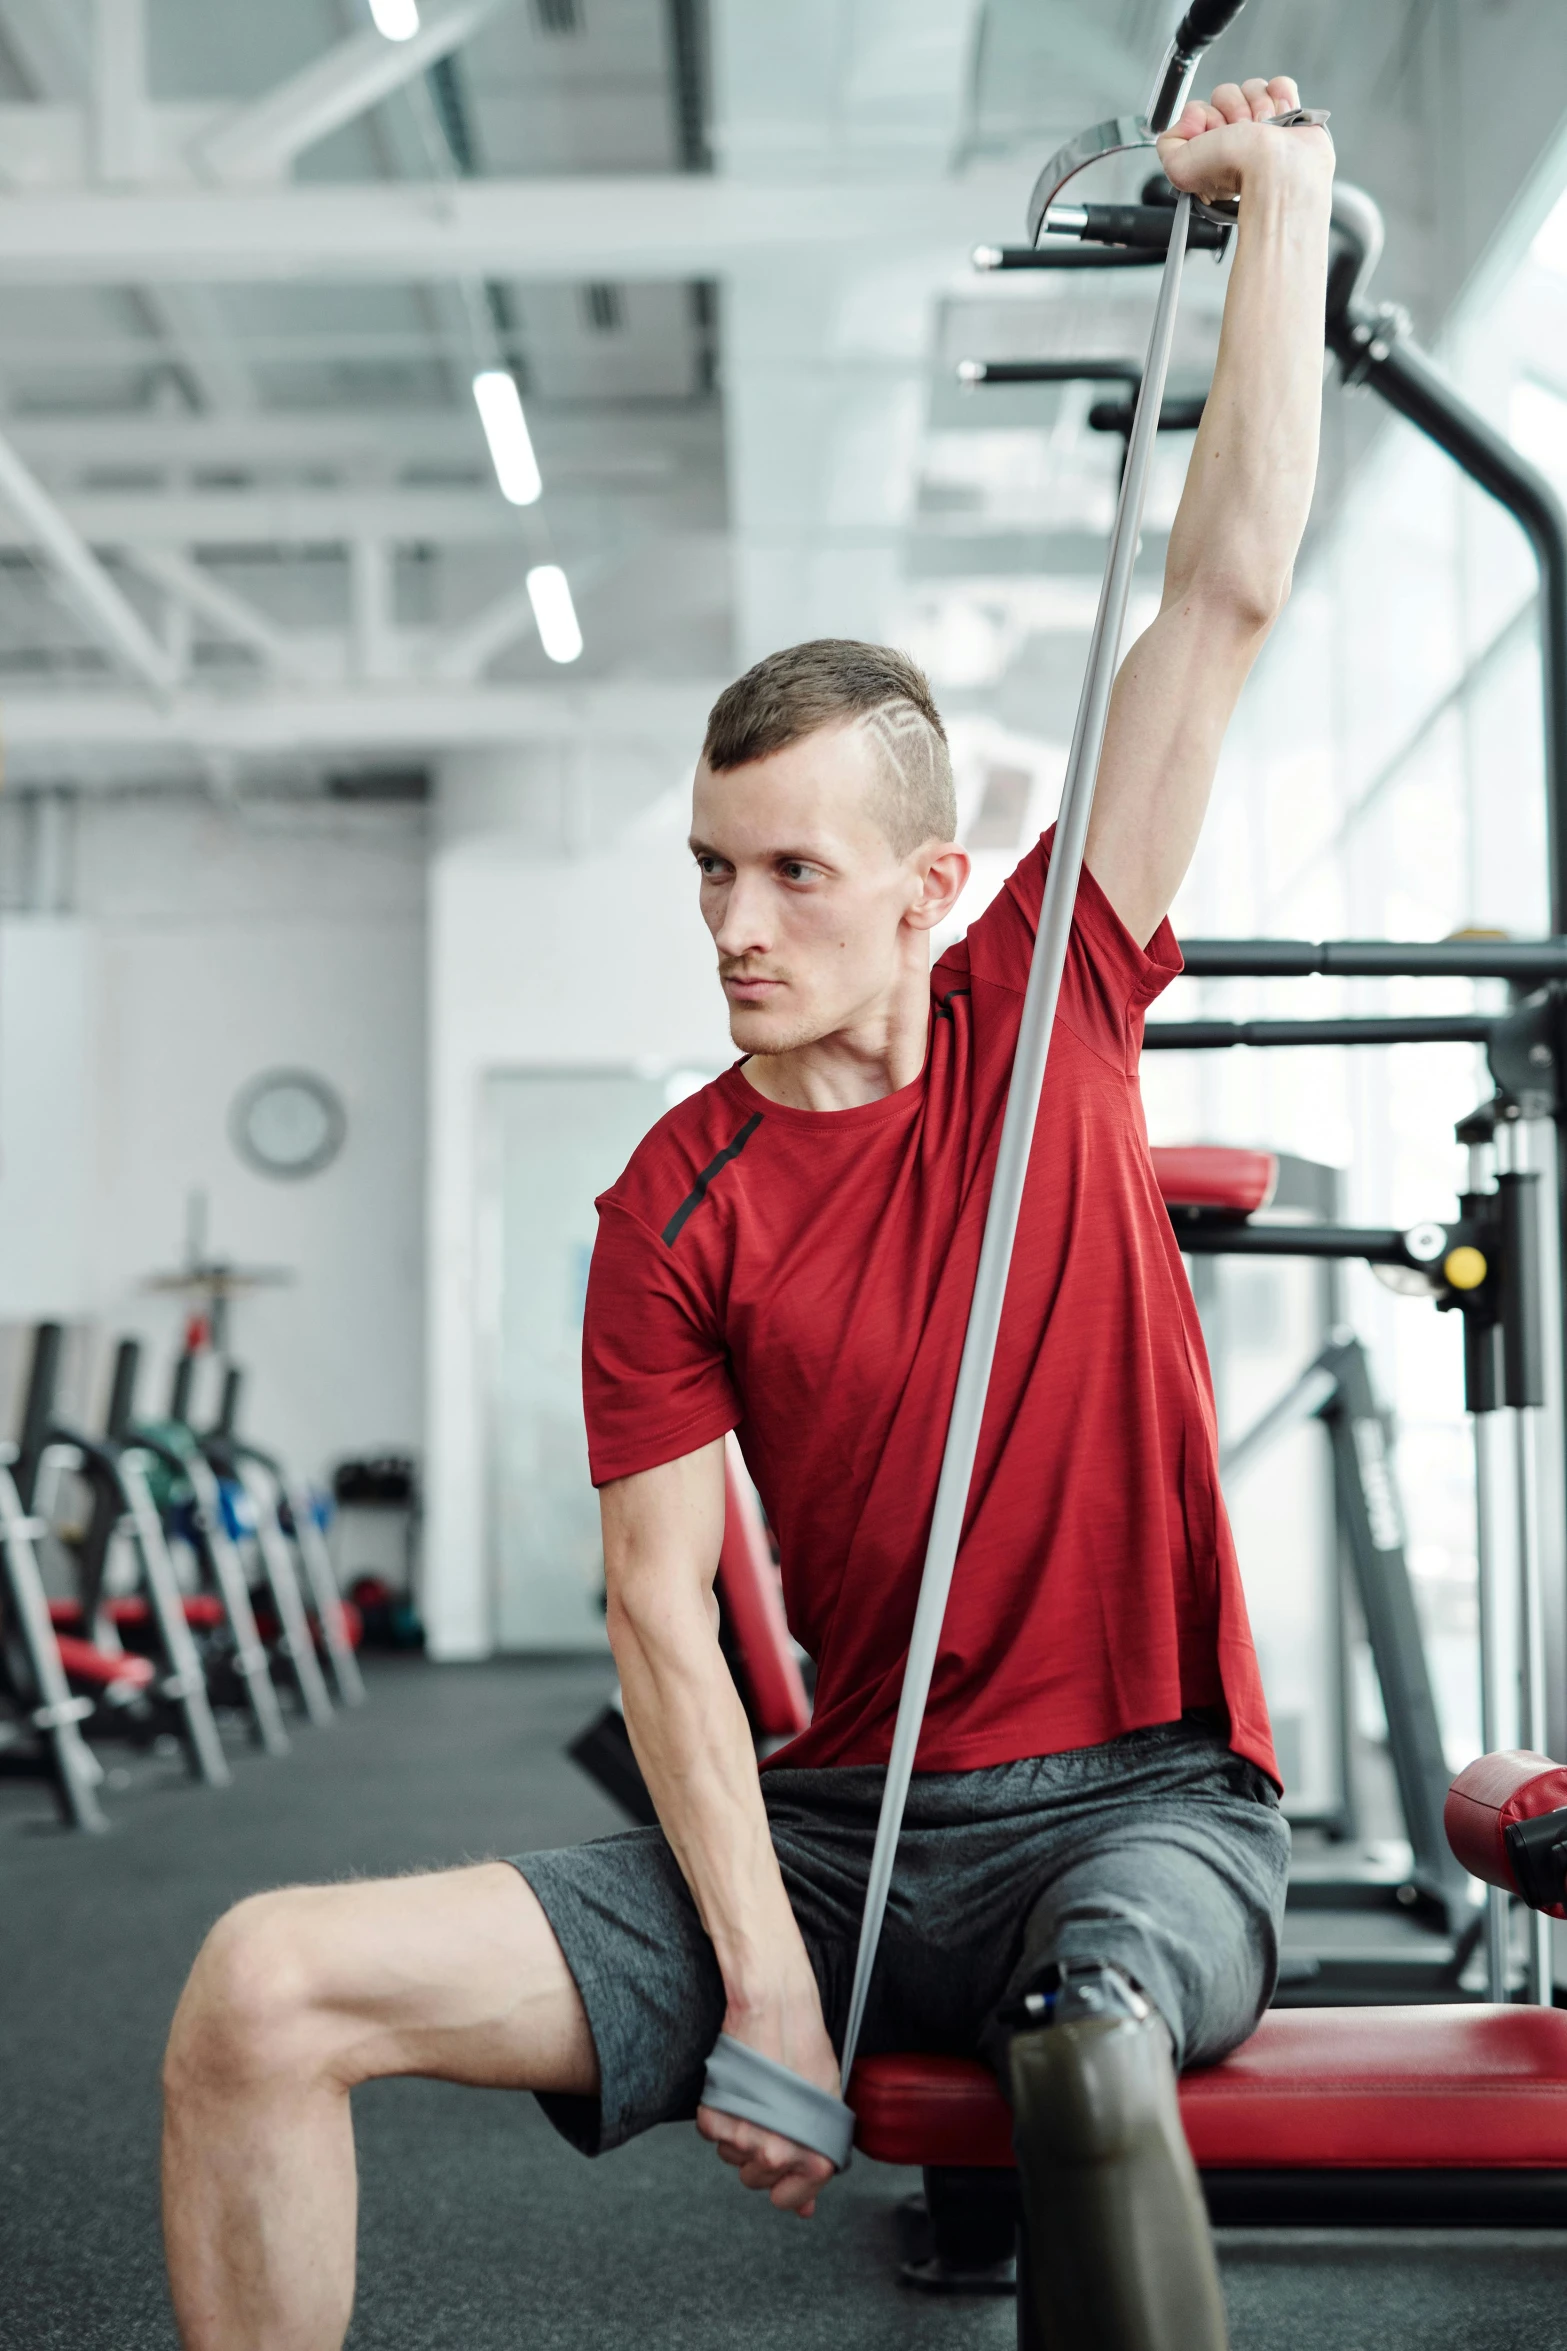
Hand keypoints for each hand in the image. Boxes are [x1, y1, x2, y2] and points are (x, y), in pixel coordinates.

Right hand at [695, 1979, 842, 2217]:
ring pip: (732, 2156)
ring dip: (741, 2134)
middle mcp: (775, 2154)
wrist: (776, 2008)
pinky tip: (737, 2091)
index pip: (790, 2200)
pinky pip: (713, 2133)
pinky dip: (720, 2115)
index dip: (788, 2188)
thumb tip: (806, 2206)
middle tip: (772, 2119)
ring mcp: (743, 2138)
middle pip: (756, 2179)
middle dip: (762, 2155)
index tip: (785, 2172)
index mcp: (809, 2156)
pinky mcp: (715, 2117)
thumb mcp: (828, 2105)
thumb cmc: (807, 2048)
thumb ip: (817, 2156)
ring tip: (756, 2098)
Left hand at [1156, 77, 1332, 206]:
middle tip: (1241, 133)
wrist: (1275, 168)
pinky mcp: (1288, 113)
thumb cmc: (1235, 172)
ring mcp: (1264, 124)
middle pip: (1225, 93)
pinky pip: (1279, 85)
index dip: (1204, 118)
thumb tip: (1190, 117)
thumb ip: (1169, 144)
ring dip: (1257, 105)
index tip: (1213, 135)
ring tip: (1263, 129)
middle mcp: (1236, 137)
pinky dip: (1280, 96)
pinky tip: (1278, 117)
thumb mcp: (1179, 168)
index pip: (1200, 110)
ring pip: (1251, 87)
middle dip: (1231, 110)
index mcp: (1211, 149)